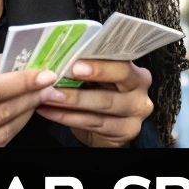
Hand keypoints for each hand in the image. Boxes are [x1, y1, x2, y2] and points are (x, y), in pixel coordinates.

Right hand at [0, 55, 56, 146]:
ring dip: (26, 113)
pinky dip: (12, 128)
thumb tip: (13, 60)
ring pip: (3, 132)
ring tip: (39, 96)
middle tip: (50, 83)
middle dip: (31, 96)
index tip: (45, 73)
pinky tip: (19, 113)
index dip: (23, 81)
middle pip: (2, 112)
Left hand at [35, 59, 153, 147]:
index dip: (99, 62)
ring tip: (48, 96)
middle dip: (90, 76)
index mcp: (135, 71)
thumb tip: (59, 57)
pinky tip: (50, 111)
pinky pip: (95, 123)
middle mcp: (140, 90)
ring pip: (104, 104)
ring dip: (72, 100)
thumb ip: (88, 69)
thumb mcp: (98, 80)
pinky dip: (68, 117)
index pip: (121, 61)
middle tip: (60, 78)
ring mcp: (136, 112)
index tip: (75, 62)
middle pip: (119, 80)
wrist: (108, 128)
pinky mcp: (126, 131)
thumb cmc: (100, 96)